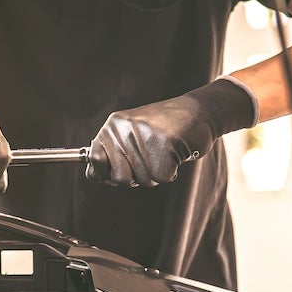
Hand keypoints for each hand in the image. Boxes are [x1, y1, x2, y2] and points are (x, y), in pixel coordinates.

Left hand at [86, 79, 256, 186]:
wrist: (198, 111)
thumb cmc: (163, 128)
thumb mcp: (131, 134)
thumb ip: (112, 153)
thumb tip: (93, 176)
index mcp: (113, 126)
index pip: (94, 161)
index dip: (106, 174)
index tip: (121, 170)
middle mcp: (125, 130)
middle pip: (119, 178)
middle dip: (136, 177)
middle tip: (149, 159)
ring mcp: (144, 137)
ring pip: (143, 180)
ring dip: (155, 173)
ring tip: (163, 151)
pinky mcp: (164, 146)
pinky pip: (162, 178)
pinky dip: (170, 172)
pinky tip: (174, 153)